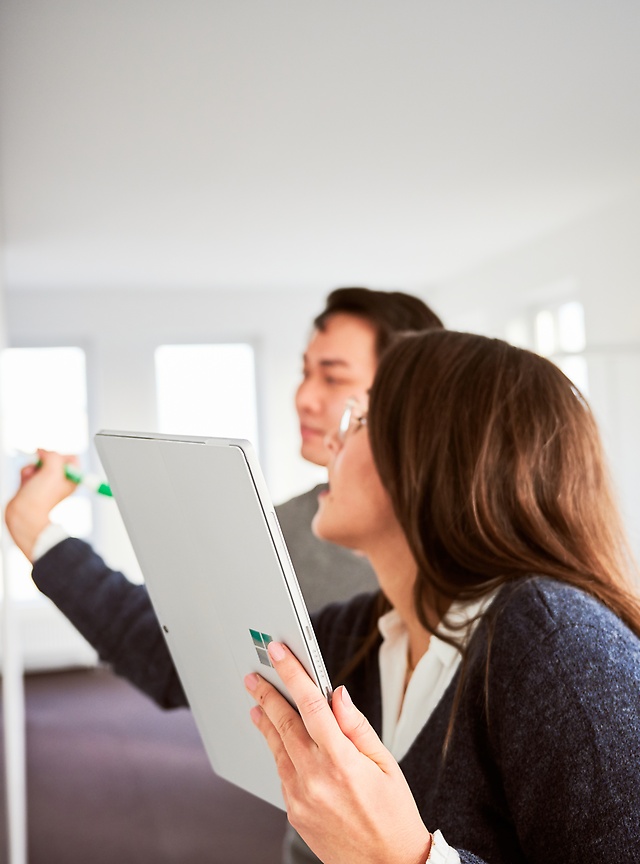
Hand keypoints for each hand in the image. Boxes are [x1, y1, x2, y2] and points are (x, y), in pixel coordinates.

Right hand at [4, 449, 78, 560]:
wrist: (24, 517)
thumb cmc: (42, 500)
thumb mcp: (53, 471)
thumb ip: (53, 455)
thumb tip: (44, 451)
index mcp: (71, 478)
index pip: (71, 457)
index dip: (60, 455)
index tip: (52, 458)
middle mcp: (60, 480)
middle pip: (52, 459)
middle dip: (42, 461)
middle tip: (40, 470)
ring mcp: (45, 483)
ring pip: (38, 464)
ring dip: (32, 468)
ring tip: (30, 478)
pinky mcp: (32, 485)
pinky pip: (28, 472)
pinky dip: (25, 473)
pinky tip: (25, 482)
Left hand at [245, 642, 431, 863]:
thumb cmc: (394, 815)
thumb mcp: (386, 764)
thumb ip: (358, 726)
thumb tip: (337, 695)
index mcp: (342, 760)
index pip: (311, 705)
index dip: (292, 674)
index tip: (278, 653)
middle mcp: (315, 777)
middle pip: (284, 724)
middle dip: (266, 695)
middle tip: (253, 676)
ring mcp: (300, 797)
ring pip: (277, 749)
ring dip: (266, 723)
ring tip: (256, 705)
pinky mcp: (294, 813)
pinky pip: (283, 774)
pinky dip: (280, 753)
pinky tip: (278, 742)